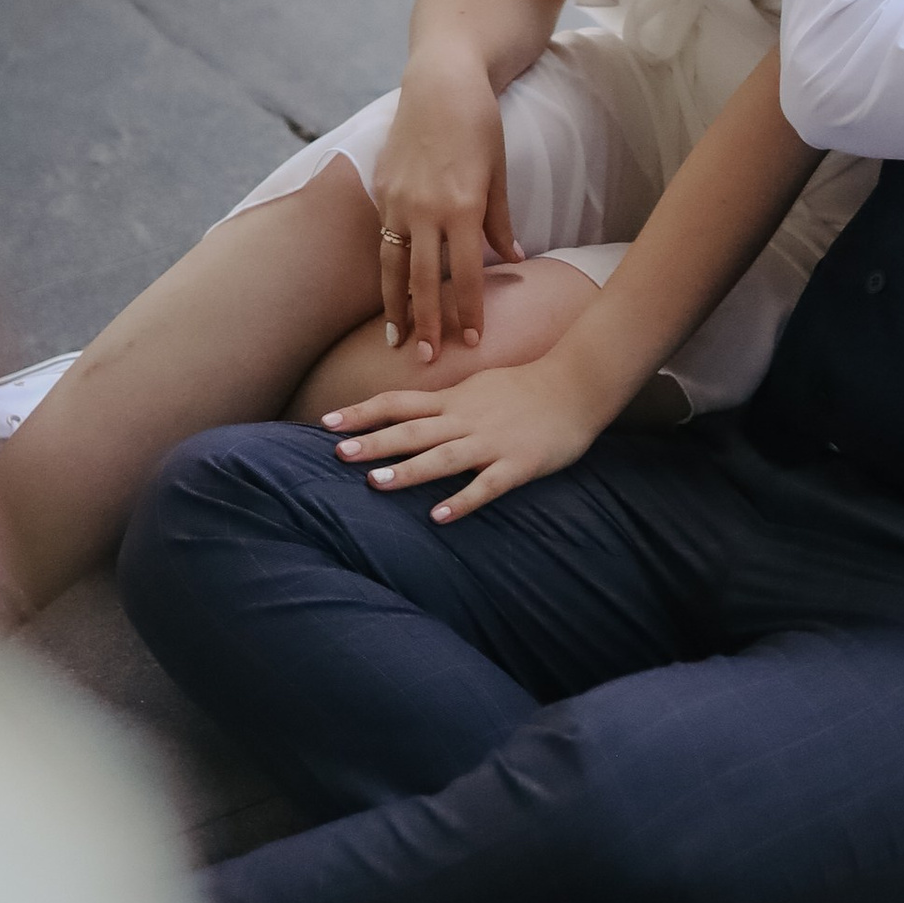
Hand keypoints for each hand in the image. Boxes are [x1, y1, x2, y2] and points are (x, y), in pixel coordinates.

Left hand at [322, 349, 604, 523]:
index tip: (326, 423)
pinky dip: (463, 500)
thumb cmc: (526, 388)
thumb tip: (408, 412)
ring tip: (377, 482)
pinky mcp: (518, 465)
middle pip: (413, 431)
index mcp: (454, 401)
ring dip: (410, 470)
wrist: (577, 385)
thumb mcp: (477, 387)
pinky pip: (487, 485)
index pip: (398, 404)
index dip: (362, 413)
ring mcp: (491, 442)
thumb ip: (443, 402)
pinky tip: (439, 517)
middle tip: (337, 454)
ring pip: (444, 456)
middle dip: (374, 442)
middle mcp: (466, 419)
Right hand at [370, 47, 520, 362]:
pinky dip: (385, 270)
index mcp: (461, 206)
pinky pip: (382, 239)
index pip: (466, 274)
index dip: (469, 312)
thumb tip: (513, 259)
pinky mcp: (381, 189)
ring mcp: (396, 200)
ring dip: (394, 307)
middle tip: (427, 361)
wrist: (440, 81)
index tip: (472, 342)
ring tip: (396, 341)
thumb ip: (500, 221)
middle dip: (426, 324)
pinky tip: (387, 293)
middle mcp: (424, 209)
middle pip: (422, 280)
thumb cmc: (479, 124)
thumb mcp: (498, 173)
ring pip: (391, 266)